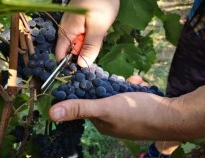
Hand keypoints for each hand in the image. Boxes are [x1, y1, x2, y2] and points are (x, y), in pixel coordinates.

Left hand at [49, 84, 204, 139]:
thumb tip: (51, 114)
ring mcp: (126, 116)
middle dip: (110, 86)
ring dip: (123, 85)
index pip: (87, 103)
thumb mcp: (105, 108)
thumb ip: (79, 108)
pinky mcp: (138, 110)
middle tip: (118, 81)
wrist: (171, 115)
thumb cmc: (135, 112)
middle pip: (103, 97)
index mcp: (101, 123)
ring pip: (117, 93)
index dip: (90, 90)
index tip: (96, 80)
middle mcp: (112, 121)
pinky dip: (133, 87)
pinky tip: (139, 84)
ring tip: (132, 84)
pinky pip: (130, 94)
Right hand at [55, 0, 119, 66]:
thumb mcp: (98, 28)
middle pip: (71, 50)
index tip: (82, 67)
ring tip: (100, 32)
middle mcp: (66, 29)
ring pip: (80, 42)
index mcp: (67, 31)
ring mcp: (73, 25)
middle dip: (85, 50)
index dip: (69, 63)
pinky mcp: (80, 22)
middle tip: (97, 40)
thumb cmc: (101, 3)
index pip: (60, 54)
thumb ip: (90, 47)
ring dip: (91, 42)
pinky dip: (92, 35)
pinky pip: (84, 34)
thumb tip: (82, 65)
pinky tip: (99, 27)